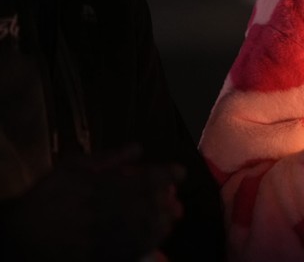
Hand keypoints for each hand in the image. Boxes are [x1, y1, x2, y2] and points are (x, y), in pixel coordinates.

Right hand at [3, 145, 184, 261]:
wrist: (27, 234)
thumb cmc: (49, 196)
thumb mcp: (74, 166)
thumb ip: (110, 156)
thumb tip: (138, 148)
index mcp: (115, 184)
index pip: (155, 177)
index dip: (171, 174)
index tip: (180, 173)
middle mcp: (121, 208)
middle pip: (158, 204)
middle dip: (169, 202)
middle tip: (175, 202)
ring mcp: (118, 233)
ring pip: (153, 227)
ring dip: (164, 221)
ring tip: (168, 220)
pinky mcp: (113, 253)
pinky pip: (140, 248)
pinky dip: (151, 241)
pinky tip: (154, 238)